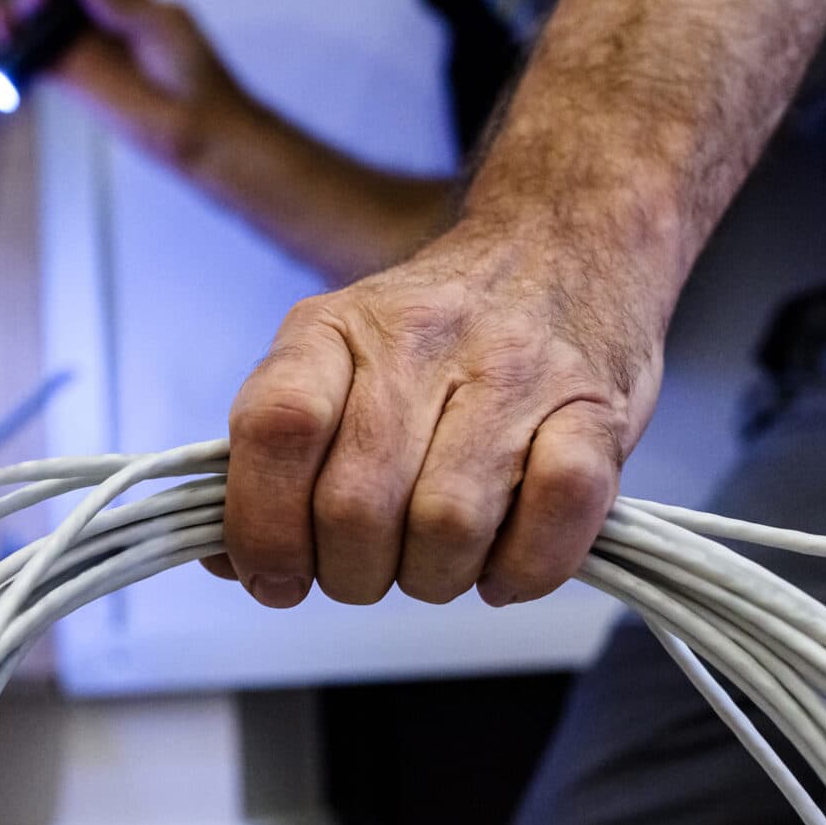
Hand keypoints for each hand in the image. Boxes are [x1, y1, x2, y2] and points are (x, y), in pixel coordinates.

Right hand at [0, 0, 250, 173]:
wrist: (197, 126)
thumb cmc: (193, 72)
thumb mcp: (161, 23)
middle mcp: (98, 19)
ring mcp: (82, 49)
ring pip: (39, 18)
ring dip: (24, 3)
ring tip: (30, 3)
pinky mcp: (69, 79)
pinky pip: (32, 56)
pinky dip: (11, 41)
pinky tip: (0, 25)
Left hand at [212, 209, 669, 609]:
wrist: (561, 247)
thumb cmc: (433, 338)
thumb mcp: (331, 363)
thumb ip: (272, 457)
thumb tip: (228, 561)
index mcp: (332, 329)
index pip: (276, 428)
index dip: (263, 527)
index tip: (276, 576)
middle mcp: (421, 339)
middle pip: (358, 507)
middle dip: (352, 574)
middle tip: (369, 568)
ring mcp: (516, 372)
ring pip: (449, 525)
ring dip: (435, 578)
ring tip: (437, 561)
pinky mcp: (597, 410)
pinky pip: (556, 513)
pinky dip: (522, 568)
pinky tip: (503, 562)